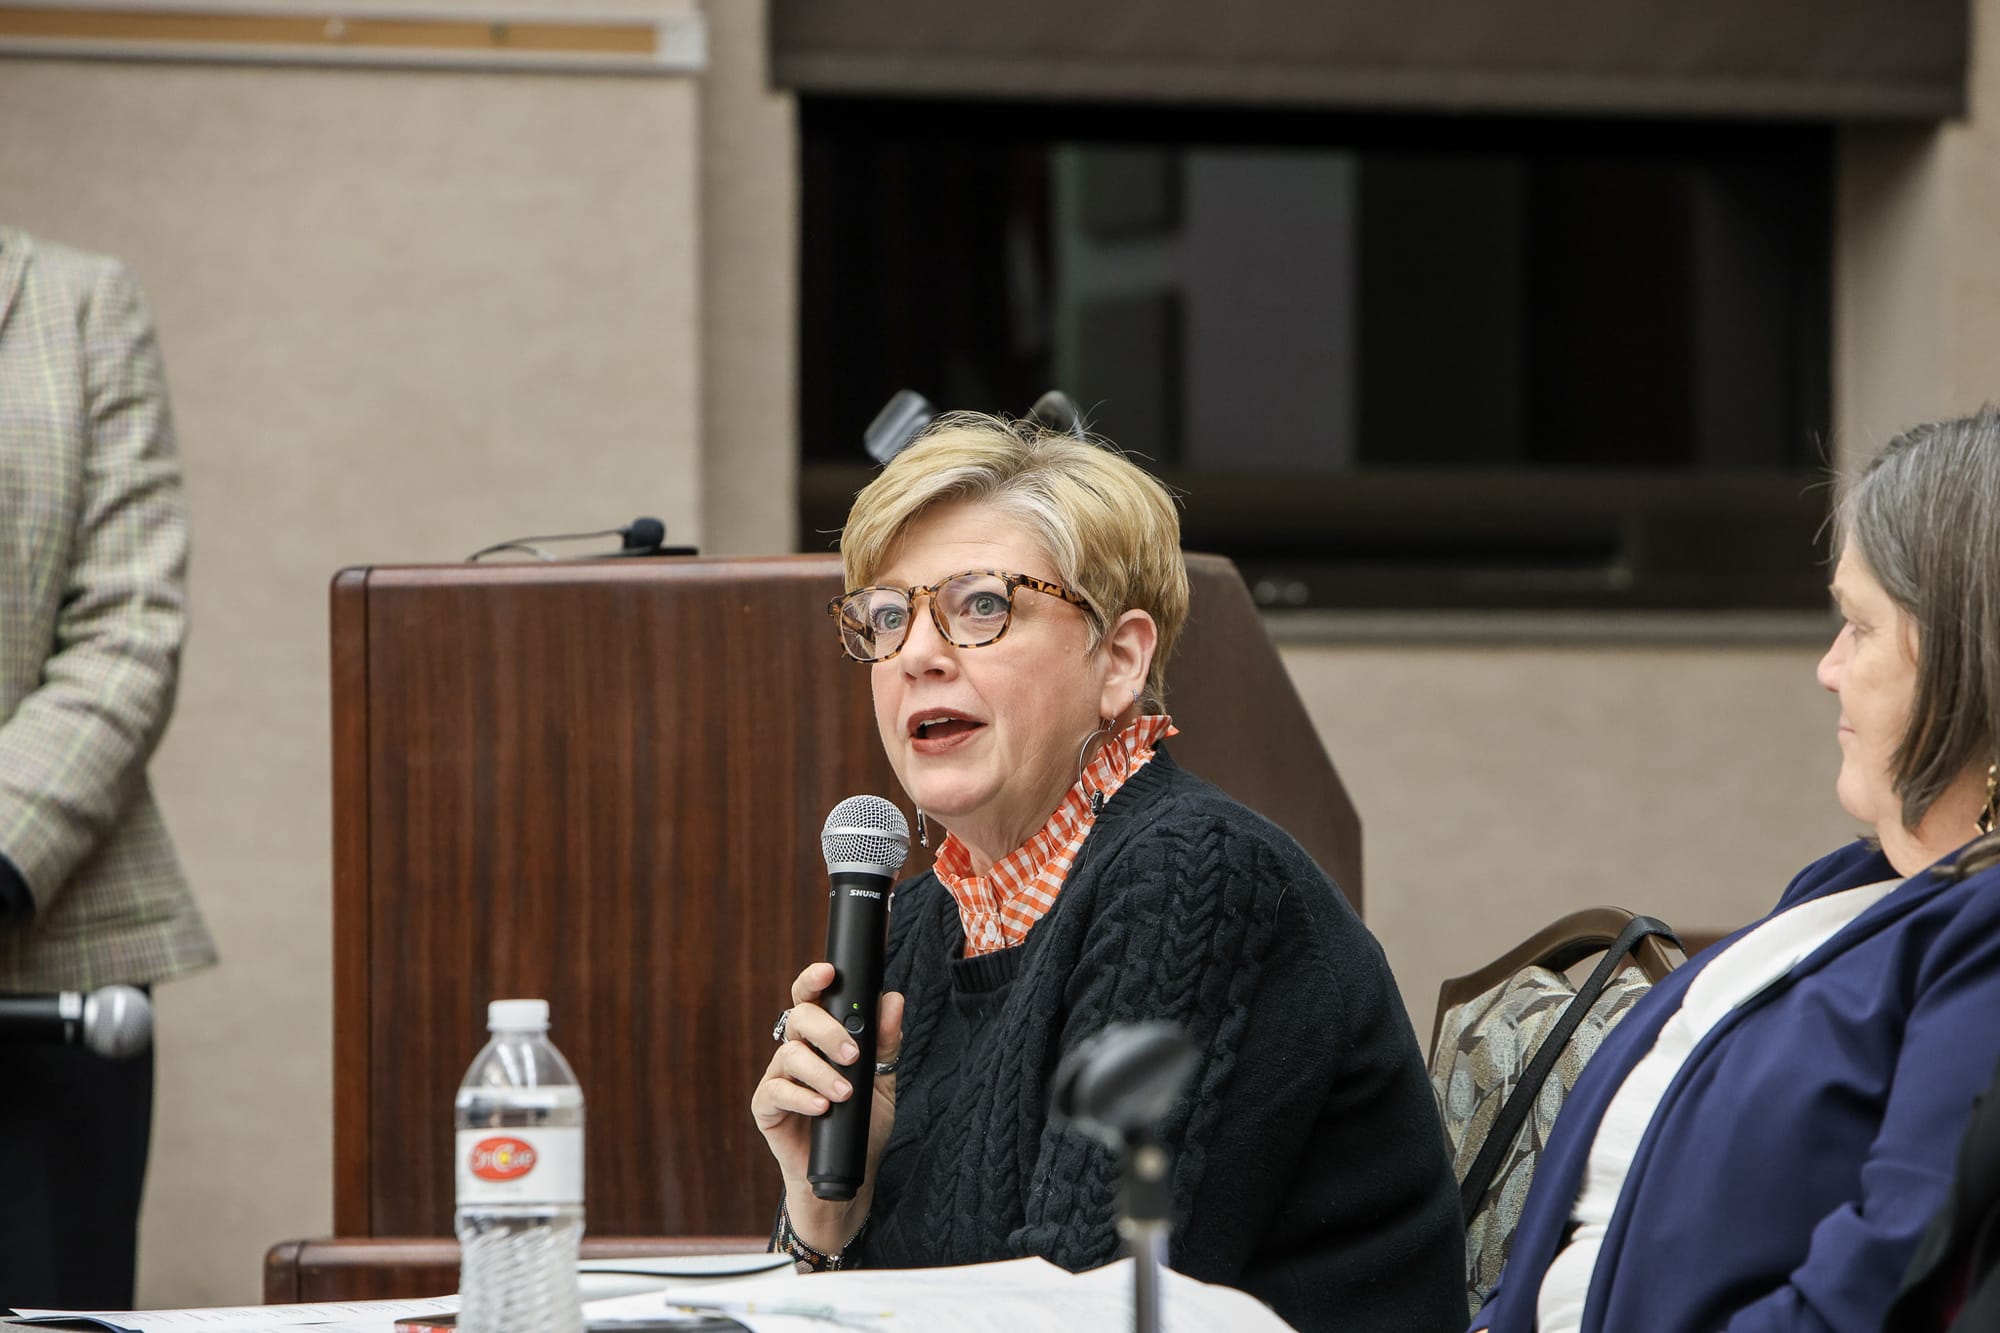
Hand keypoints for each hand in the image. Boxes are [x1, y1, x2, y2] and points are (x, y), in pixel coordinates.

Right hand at [751, 962, 904, 1253]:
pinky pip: (777, 1091)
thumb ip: (886, 1042)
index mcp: (821, 1038)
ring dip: (820, 1072)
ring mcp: (779, 1078)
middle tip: (853, 1056)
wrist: (847, 1176)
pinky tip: (822, 1108)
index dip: (815, 980)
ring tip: (844, 1094)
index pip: (812, 998)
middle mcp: (797, 1050)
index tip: (830, 973)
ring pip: (790, 1055)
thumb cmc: (861, 1124)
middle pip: (799, 1018)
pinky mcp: (766, 1107)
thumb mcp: (882, 1081)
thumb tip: (893, 1000)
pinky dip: (802, 1098)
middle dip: (827, 1030)